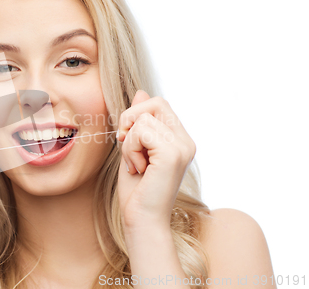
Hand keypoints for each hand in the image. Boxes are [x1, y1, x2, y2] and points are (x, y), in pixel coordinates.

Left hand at [117, 91, 195, 229]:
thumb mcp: (133, 148)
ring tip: (135, 164)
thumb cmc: (136, 190)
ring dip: (128, 142)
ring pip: (144, 119)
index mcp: (179, 139)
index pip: (159, 104)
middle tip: (124, 144)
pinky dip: (130, 149)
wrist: (141, 220)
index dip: (136, 114)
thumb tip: (141, 91)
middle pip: (156, 103)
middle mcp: (186, 141)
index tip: (125, 138)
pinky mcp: (173, 154)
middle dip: (130, 119)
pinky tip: (137, 169)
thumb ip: (139, 121)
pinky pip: (141, 132)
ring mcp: (182, 147)